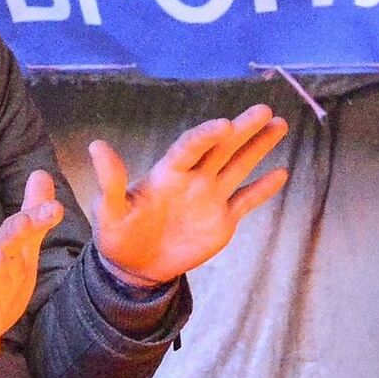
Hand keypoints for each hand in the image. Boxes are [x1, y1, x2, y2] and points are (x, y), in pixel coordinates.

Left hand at [89, 106, 290, 287]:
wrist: (134, 267)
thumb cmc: (117, 236)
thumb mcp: (108, 212)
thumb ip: (110, 182)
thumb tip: (97, 146)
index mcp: (167, 173)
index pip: (190, 147)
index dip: (206, 135)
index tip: (225, 124)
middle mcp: (193, 179)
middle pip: (221, 148)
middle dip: (243, 129)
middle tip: (264, 109)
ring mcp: (210, 198)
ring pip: (239, 166)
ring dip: (258, 147)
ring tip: (279, 124)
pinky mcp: (222, 221)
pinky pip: (246, 201)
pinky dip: (262, 189)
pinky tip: (281, 173)